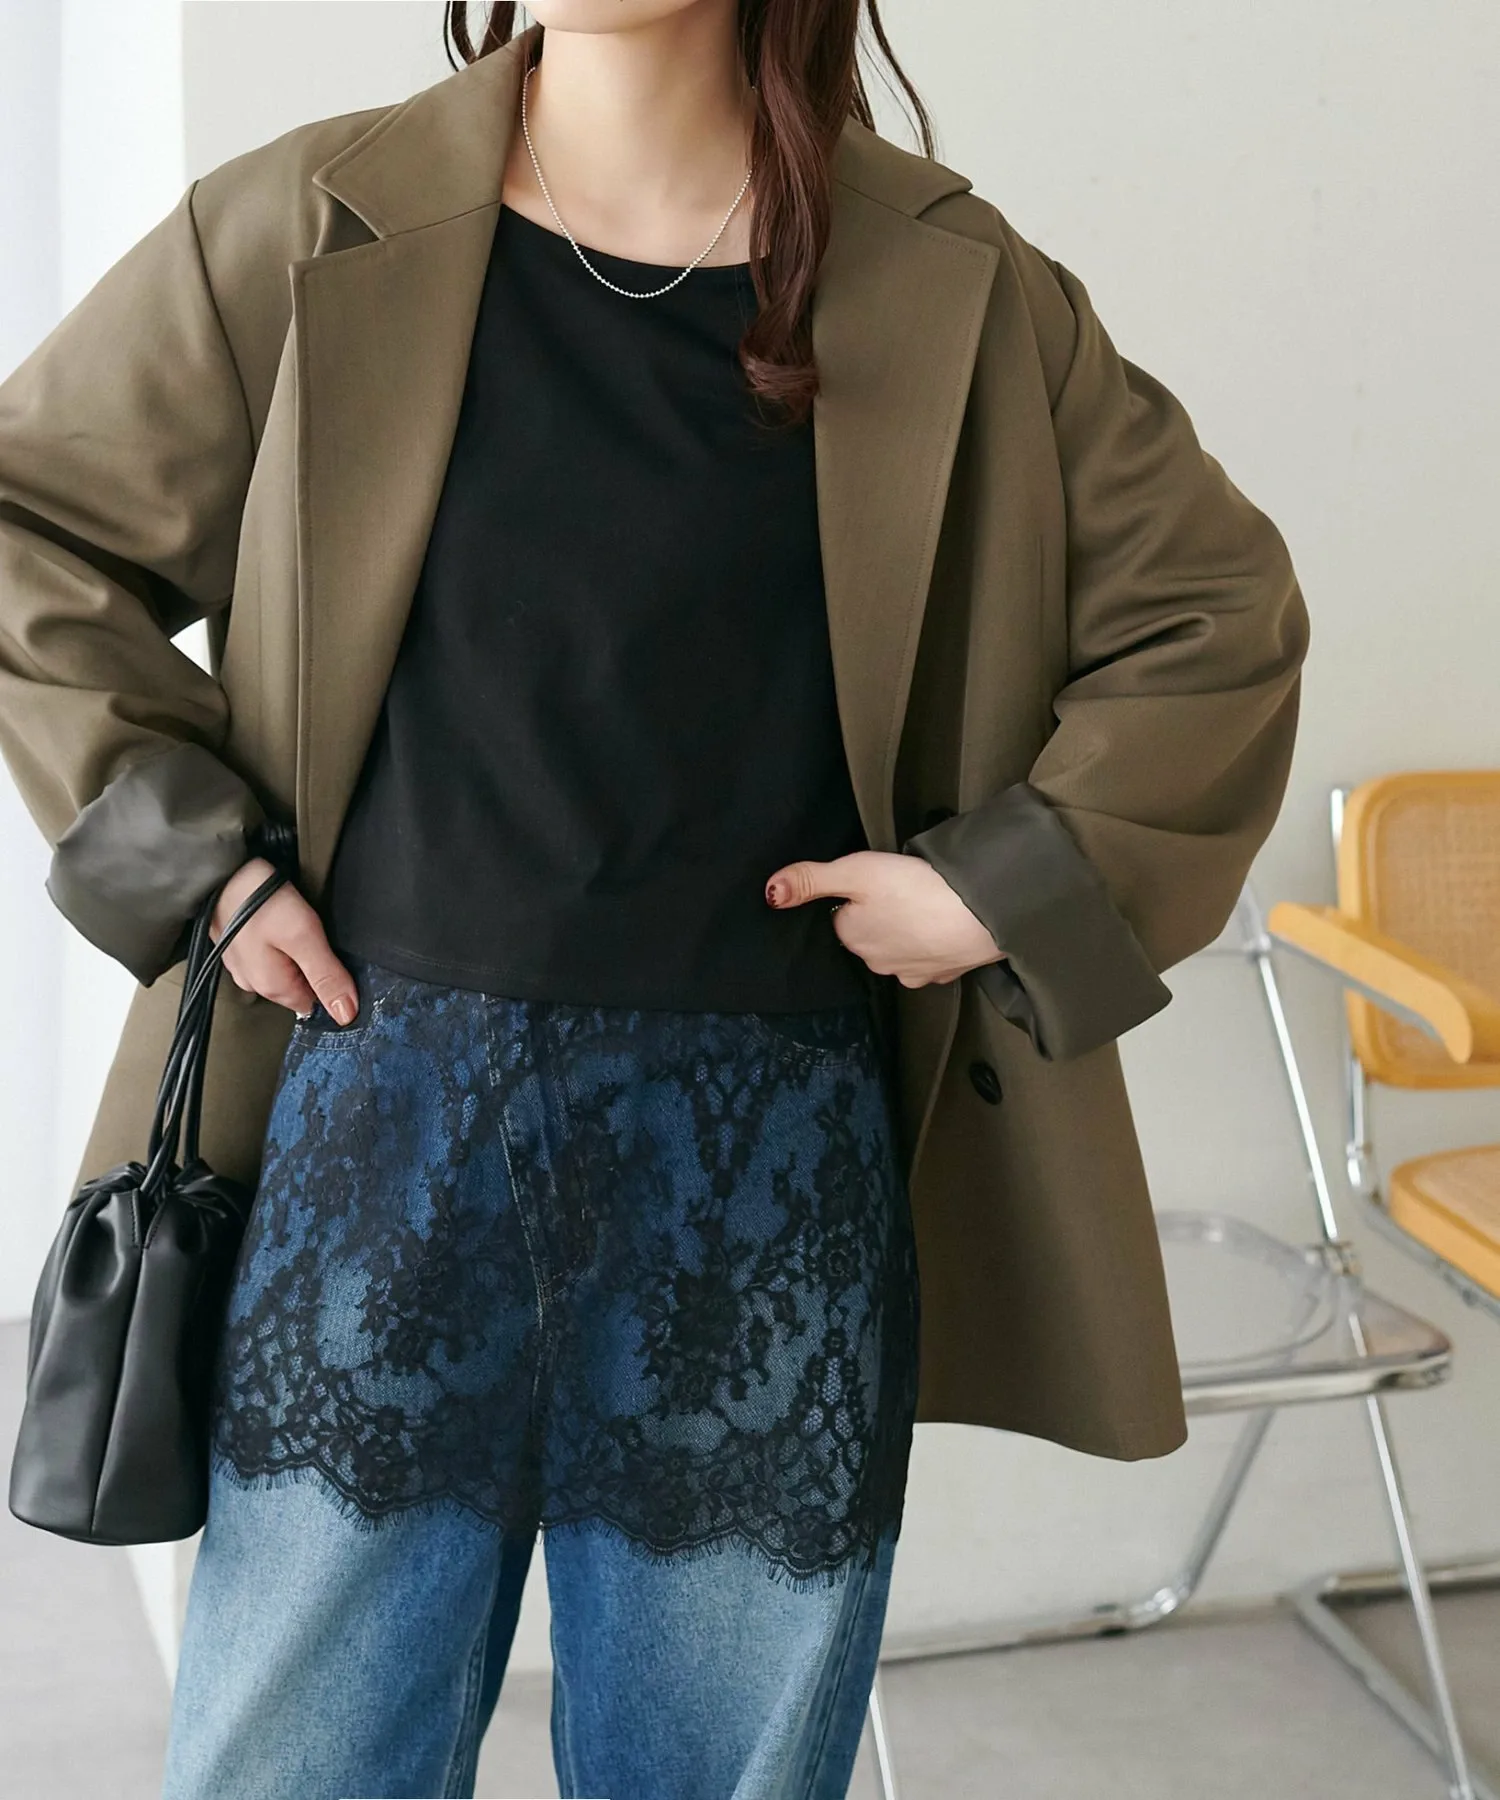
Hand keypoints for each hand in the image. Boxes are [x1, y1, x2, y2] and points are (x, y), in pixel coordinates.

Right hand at [209, 857, 359, 1022]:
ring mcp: (241, 964)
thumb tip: (346, 1014)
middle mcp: (253, 983)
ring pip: (282, 966)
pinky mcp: (236, 946)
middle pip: (299, 984)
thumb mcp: (304, 936)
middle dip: (310, 962)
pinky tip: (275, 917)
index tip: (330, 954)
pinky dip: (275, 937)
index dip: (330, 981)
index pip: (315, 1002)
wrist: (219, 868)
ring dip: (292, 948)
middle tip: (309, 931)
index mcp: (272, 988)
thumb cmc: (259, 899)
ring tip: (291, 920)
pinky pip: (265, 950)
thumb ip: (327, 976)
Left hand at [764, 850, 1004, 988]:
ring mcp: (911, 974)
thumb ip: (811, 880)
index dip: (858, 897)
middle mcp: (876, 964)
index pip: (844, 918)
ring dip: (909, 933)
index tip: (878, 883)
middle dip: (883, 918)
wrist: (978, 914)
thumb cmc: (914, 888)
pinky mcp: (942, 976)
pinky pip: (930, 960)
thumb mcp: (855, 871)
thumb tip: (770, 893)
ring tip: (927, 907)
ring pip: (900, 950)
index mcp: (852, 938)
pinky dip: (935, 946)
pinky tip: (945, 926)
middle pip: (871, 936)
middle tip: (905, 892)